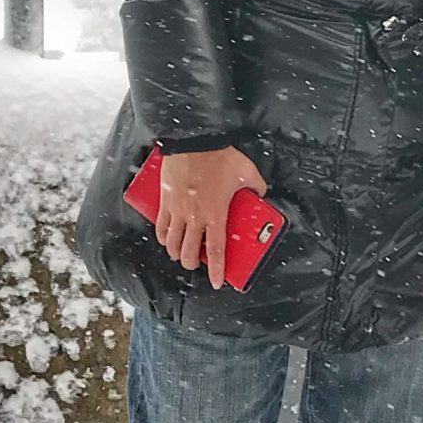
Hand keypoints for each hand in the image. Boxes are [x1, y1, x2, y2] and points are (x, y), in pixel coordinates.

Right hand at [153, 145, 265, 289]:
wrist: (194, 140)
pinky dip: (163, 238)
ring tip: (181, 253)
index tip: (217, 282)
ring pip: (172, 244)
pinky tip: (167, 239)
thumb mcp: (246, 171)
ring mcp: (178, 210)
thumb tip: (262, 193)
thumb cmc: (219, 156)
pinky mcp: (165, 201)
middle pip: (190, 253)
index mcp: (216, 214)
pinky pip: (161, 227)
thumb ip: (256, 186)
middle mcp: (195, 217)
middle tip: (196, 263)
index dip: (216, 270)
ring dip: (177, 253)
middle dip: (192, 264)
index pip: (216, 251)